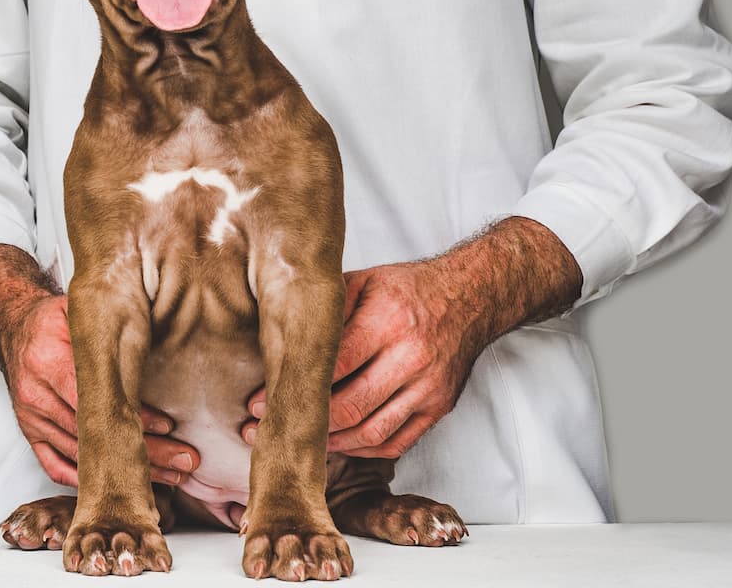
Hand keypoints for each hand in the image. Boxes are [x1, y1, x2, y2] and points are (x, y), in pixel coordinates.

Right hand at [0, 293, 200, 486]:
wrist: (14, 326)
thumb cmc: (53, 320)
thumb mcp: (79, 313)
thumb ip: (108, 328)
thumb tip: (157, 329)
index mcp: (50, 361)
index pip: (97, 398)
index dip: (133, 416)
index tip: (167, 427)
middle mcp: (38, 395)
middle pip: (94, 434)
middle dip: (144, 451)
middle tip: (183, 461)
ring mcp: (32, 418)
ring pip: (82, 455)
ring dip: (126, 467)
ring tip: (168, 475)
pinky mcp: (30, 432)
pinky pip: (56, 465)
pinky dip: (88, 477)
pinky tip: (120, 480)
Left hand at [240, 218, 582, 458]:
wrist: (473, 296)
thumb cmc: (409, 288)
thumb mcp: (363, 282)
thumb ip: (324, 311)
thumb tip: (273, 340)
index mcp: (388, 319)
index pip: (331, 366)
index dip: (291, 390)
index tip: (259, 404)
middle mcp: (412, 356)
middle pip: (349, 408)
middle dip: (304, 425)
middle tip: (267, 431)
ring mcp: (430, 387)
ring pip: (371, 434)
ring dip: (330, 444)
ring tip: (297, 441)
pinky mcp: (439, 408)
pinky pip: (395, 443)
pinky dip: (361, 449)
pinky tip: (336, 443)